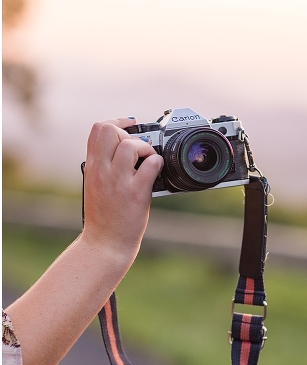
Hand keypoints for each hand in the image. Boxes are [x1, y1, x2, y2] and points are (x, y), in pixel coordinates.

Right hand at [81, 118, 163, 260]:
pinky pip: (151, 165)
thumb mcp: (95, 185)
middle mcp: (102, 171)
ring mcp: (118, 181)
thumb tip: (122, 150)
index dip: (117, 121)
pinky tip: (157, 172)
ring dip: (146, 148)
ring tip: (148, 162)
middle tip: (139, 148)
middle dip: (129, 133)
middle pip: (111, 130)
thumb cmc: (103, 217)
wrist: (105, 243)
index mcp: (92, 167)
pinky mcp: (136, 193)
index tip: (131, 124)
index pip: (98, 129)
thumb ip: (105, 166)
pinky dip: (158, 163)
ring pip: (131, 146)